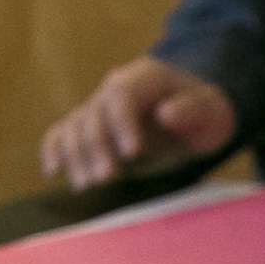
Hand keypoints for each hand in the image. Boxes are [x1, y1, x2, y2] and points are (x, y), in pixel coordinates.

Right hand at [39, 58, 237, 191]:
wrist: (194, 113)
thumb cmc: (206, 114)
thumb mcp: (212, 111)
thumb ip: (193, 109)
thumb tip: (166, 114)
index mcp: (143, 79)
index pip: (122, 97)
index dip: (123, 124)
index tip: (133, 153)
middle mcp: (114, 90)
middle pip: (94, 115)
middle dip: (98, 147)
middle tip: (107, 177)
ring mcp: (99, 109)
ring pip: (75, 127)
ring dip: (76, 156)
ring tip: (86, 185)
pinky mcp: (92, 129)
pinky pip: (63, 133)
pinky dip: (54, 149)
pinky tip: (52, 171)